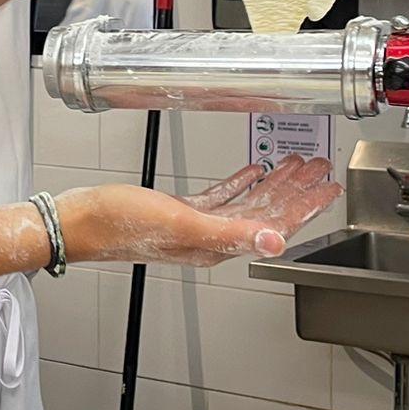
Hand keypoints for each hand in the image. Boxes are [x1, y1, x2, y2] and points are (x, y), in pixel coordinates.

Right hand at [55, 154, 340, 267]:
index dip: (304, 207)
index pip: (274, 226)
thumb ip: (230, 233)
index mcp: (217, 244)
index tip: (327, 189)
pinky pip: (221, 197)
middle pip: (267, 214)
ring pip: (248, 204)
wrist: (81, 221)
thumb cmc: (120, 224)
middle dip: (296, 192)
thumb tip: (275, 241)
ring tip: (295, 166)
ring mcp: (196, 225)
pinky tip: (250, 170)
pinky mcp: (180, 212)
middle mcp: (212, 237)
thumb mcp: (182, 224)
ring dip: (273, 185)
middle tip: (319, 170)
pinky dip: (240, 182)